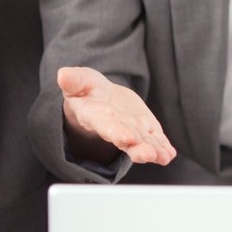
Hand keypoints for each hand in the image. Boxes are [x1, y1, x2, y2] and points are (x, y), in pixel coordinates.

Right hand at [58, 67, 175, 165]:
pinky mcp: (145, 129)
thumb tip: (62, 75)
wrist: (100, 98)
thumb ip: (73, 80)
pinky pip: (155, 140)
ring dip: (154, 151)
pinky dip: (162, 147)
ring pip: (143, 143)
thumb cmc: (86, 90)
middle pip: (126, 141)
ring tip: (163, 156)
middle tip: (147, 155)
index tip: (125, 138)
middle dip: (137, 149)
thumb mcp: (79, 81)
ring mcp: (132, 130)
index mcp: (97, 117)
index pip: (106, 126)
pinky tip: (169, 154)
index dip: (115, 132)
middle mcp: (115, 129)